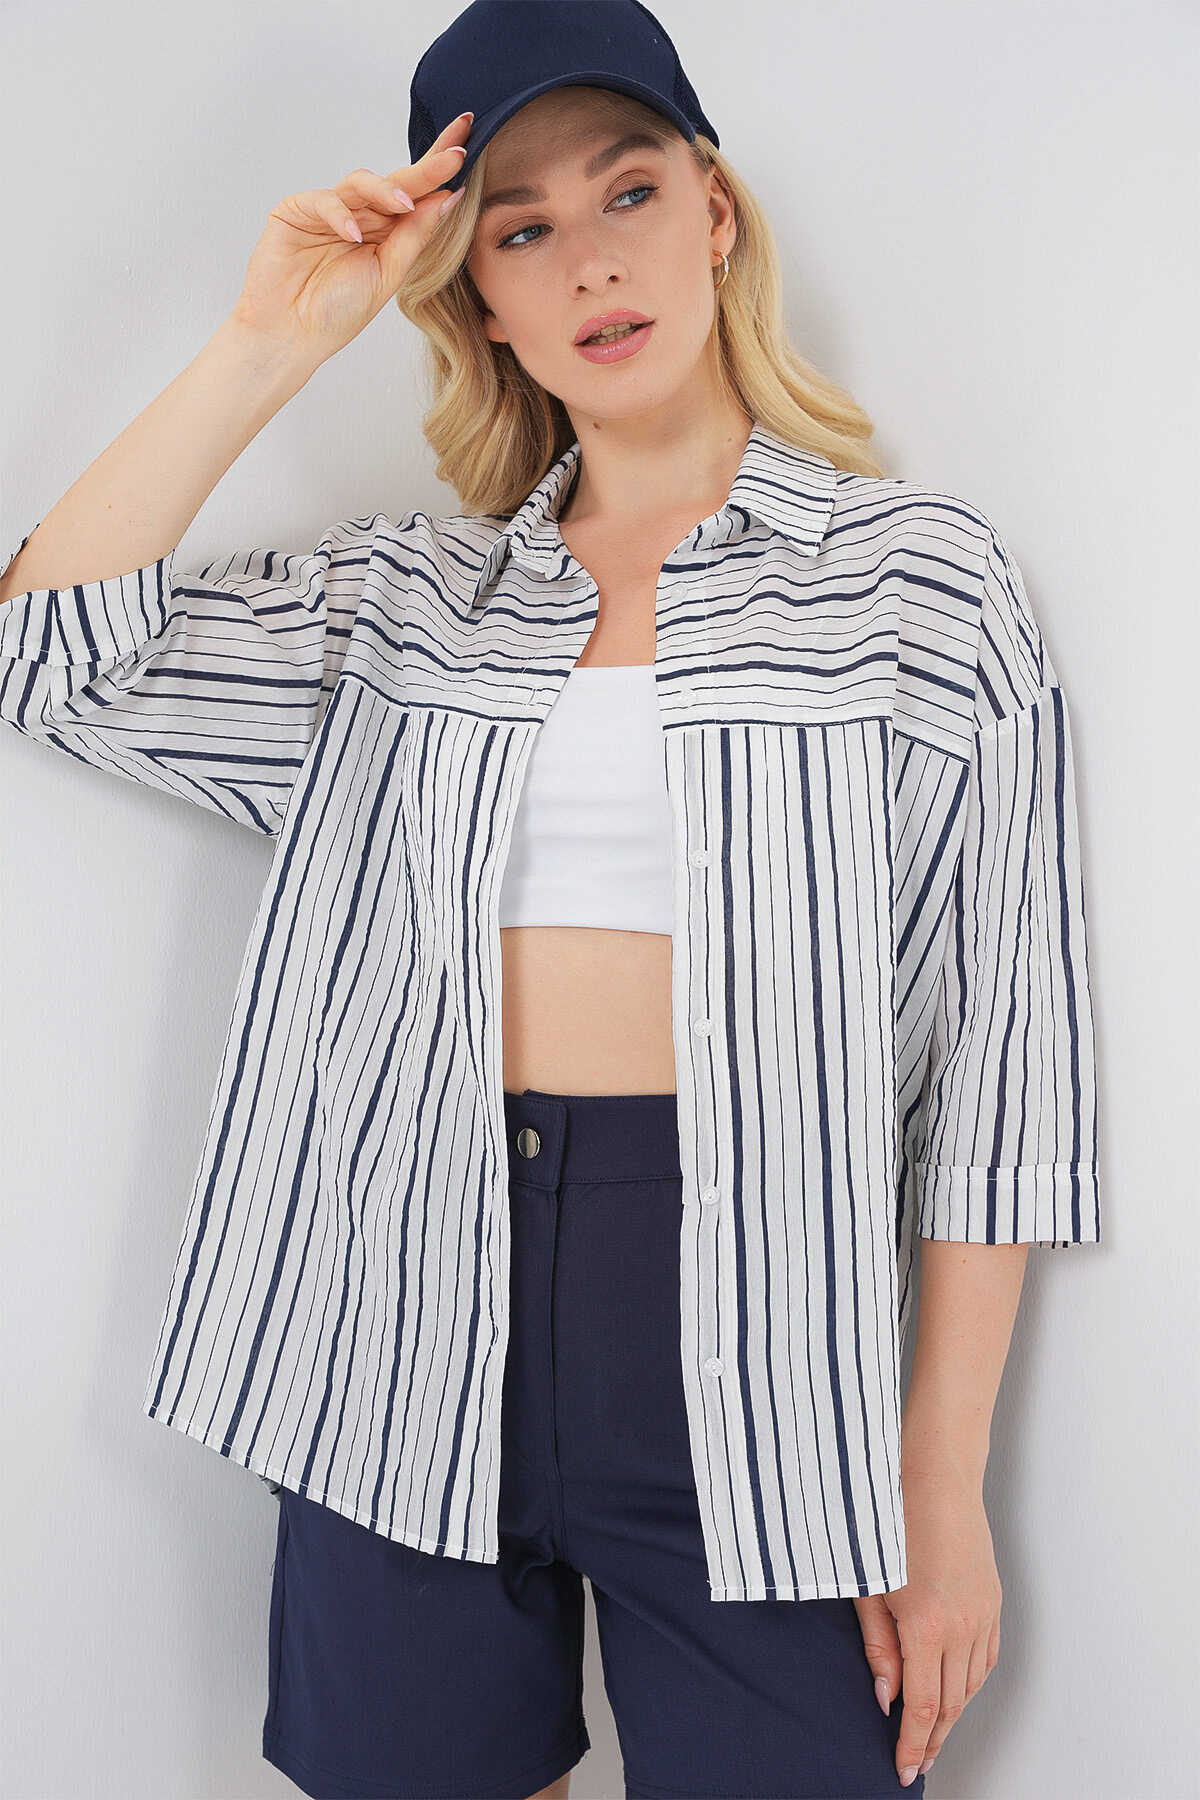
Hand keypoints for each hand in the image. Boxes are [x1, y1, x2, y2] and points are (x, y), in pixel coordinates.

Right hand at [228, 111, 472, 367]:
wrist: (291, 334)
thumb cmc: (338, 312)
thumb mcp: (388, 274)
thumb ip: (415, 236)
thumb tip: (449, 198)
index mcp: (386, 232)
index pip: (417, 196)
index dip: (438, 172)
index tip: (466, 149)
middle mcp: (361, 216)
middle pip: (397, 181)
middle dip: (426, 168)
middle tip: (454, 156)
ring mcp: (329, 210)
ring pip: (363, 183)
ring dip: (386, 190)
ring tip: (404, 205)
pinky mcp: (297, 209)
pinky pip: (325, 199)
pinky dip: (340, 214)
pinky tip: (352, 234)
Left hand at [852, 1466, 1001, 1786]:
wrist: (934, 1473)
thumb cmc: (889, 1519)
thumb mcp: (868, 1585)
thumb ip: (878, 1647)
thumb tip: (885, 1697)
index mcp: (927, 1625)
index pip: (921, 1707)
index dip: (913, 1745)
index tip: (904, 1770)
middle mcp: (962, 1627)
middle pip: (950, 1704)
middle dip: (932, 1739)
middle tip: (916, 1761)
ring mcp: (983, 1614)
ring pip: (971, 1686)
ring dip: (951, 1714)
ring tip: (931, 1733)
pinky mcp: (993, 1601)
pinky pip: (986, 1659)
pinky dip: (970, 1683)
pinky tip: (955, 1690)